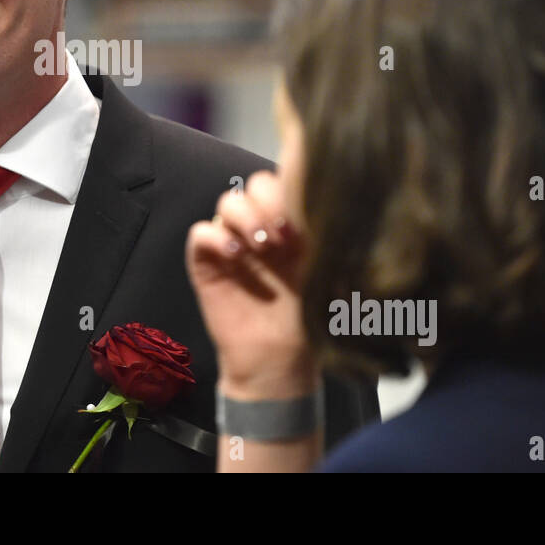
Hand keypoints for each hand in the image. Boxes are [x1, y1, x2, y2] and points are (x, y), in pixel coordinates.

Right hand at [185, 171, 318, 400]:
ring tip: (262, 247)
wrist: (278, 362)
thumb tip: (344, 205)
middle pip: (256, 184)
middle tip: (284, 235)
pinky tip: (236, 255)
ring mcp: (233, 243)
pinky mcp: (208, 263)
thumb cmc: (309, 321)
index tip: (307, 220)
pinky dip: (216, 237)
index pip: (286, 182)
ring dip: (245, 216)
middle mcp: (261, 228)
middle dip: (270, 201)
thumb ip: (329, 240)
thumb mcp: (329, 275)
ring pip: (227, 201)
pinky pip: (200, 233)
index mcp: (292, 225)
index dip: (293, 190)